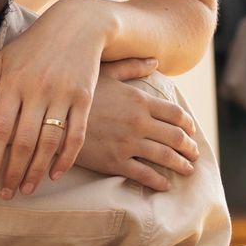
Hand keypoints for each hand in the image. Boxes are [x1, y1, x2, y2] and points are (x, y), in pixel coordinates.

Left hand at [0, 0, 112, 197]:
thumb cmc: (33, 45)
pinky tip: (55, 174)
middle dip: (13, 172)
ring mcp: (63, 94)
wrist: (77, 24)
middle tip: (6, 193)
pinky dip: (66, 158)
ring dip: (37, 170)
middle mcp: (37, 89)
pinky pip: (76, 135)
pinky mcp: (84, 97)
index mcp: (13, 82)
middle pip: (23, 141)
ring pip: (49, 142)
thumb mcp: (3, 60)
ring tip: (27, 189)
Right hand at [69, 60, 198, 190]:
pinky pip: (145, 175)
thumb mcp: (104, 73)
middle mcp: (138, 122)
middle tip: (194, 153)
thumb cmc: (77, 92)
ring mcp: (128, 143)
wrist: (51, 118)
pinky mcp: (115, 162)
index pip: (175, 113)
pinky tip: (166, 185)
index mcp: (138, 100)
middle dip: (189, 147)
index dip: (188, 123)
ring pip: (165, 156)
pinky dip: (159, 181)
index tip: (192, 130)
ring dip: (181, 165)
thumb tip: (155, 60)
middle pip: (176, 136)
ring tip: (188, 169)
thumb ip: (132, 67)